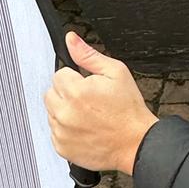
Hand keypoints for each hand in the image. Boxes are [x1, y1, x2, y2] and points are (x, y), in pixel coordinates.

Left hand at [45, 32, 157, 175]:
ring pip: (51, 112)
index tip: (89, 87)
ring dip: (65, 111)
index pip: (59, 75)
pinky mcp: (61, 147)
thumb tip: (72, 40)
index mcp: (75, 91)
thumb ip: (88, 55)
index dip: (76, 78)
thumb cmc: (129, 111)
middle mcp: (64, 112)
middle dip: (67, 94)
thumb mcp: (116, 73)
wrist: (136, 143)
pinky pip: (55, 132)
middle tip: (89, 101)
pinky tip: (85, 129)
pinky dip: (66, 130)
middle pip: (51, 93)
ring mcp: (61, 132)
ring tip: (88, 116)